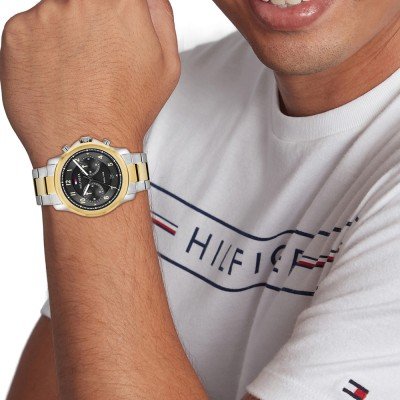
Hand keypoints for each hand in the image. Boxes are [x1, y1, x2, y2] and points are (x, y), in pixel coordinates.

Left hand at [0, 0, 179, 165]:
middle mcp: (81, 0)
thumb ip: (159, 13)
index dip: (113, 13)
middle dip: (90, 20)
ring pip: (56, 12)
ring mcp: (45, 14)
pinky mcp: (17, 33)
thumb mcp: (167, 63)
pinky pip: (31, 30)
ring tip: (78, 72)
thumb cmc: (127, 111)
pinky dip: (43, 49)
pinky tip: (58, 78)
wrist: (87, 145)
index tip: (111, 27)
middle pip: (83, 2)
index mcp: (121, 2)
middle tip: (96, 52)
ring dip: (66, 33)